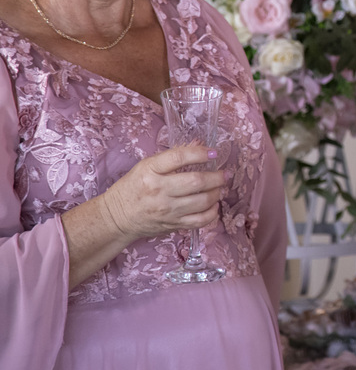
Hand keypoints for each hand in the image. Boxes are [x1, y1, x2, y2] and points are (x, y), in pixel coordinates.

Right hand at [101, 145, 226, 240]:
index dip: (201, 153)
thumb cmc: (133, 187)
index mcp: (150, 171)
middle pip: (196, 182)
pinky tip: (214, 205)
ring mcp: (167, 210)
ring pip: (202, 201)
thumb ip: (173, 156)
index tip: (214, 153)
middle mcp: (159, 190)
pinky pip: (200, 221)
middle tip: (224, 174)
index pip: (179, 158)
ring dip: (217, 193)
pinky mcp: (173, 225)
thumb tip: (199, 144)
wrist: (117, 217)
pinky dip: (213, 213)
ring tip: (219, 188)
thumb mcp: (147, 166)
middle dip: (217, 177)